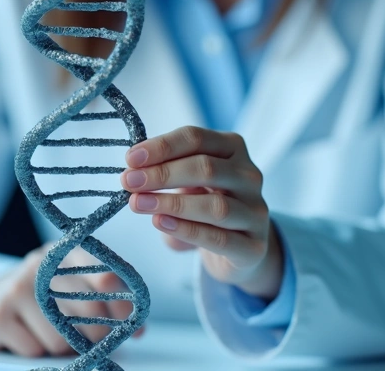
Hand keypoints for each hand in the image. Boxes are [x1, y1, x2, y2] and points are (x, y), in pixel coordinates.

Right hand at [0, 245, 142, 356]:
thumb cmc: (43, 299)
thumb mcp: (72, 285)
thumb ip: (105, 299)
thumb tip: (138, 329)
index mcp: (66, 252)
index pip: (108, 277)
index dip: (124, 308)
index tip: (132, 330)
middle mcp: (41, 264)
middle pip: (90, 310)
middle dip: (98, 336)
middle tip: (92, 341)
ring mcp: (16, 288)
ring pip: (62, 337)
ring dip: (62, 346)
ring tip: (50, 333)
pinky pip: (35, 350)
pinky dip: (36, 352)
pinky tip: (28, 335)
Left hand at [120, 126, 282, 298]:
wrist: (238, 246)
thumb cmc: (205, 201)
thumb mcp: (187, 178)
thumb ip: (165, 169)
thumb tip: (132, 171)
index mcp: (232, 148)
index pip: (196, 139)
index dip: (162, 147)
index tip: (130, 159)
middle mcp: (249, 176)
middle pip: (206, 168)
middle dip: (162, 174)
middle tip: (129, 182)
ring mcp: (255, 211)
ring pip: (215, 205)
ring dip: (171, 204)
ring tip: (138, 204)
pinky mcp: (254, 245)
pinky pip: (219, 238)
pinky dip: (187, 230)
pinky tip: (161, 223)